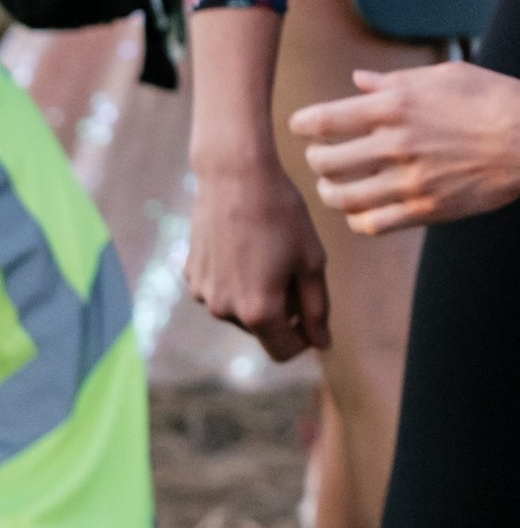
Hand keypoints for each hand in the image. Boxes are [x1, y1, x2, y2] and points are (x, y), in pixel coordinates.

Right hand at [188, 137, 331, 362]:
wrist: (234, 175)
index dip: (304, 339)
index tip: (313, 314)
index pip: (284, 351)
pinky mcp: (190, 275)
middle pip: (262, 329)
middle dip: (282, 311)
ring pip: (240, 310)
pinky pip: (221, 291)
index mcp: (258, 311)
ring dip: (257, 294)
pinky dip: (235, 280)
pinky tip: (244, 245)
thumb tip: (321, 343)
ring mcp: (202, 294)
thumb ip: (317, 308)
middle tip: (293, 265)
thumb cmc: (282, 214)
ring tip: (269, 252)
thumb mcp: (311, 260)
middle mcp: (223, 310)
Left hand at [289, 63, 519, 234]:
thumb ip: (393, 81)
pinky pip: (371, 224)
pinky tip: (362, 207)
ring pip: (342, 197)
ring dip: (330, 191)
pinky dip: (357, 218)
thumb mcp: (444, 76)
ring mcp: (409, 181)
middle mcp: (396, 144)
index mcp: (396, 105)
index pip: (323, 121)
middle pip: (325, 162)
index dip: (302, 125)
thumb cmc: (494, 98)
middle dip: (315, 160)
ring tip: (335, 186)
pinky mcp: (425, 210)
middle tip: (321, 157)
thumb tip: (358, 82)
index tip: (302, 127)